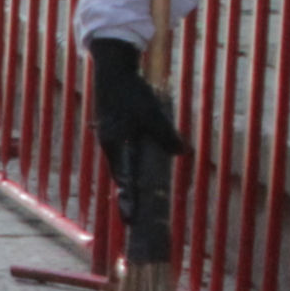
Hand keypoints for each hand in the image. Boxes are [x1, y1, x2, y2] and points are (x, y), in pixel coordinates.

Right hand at [89, 38, 185, 221]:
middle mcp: (109, 145)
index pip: (124, 180)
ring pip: (121, 163)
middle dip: (128, 195)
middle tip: (132, 218)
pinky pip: (121, 152)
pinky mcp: (111, 128)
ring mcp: (108, 136)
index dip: (129, 201)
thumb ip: (167, 136)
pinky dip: (128, 163)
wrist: (113, 69)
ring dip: (129, 179)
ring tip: (134, 198)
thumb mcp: (154, 115)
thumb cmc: (132, 93)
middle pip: (120, 175)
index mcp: (116, 145)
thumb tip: (181, 153)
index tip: (130, 221)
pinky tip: (135, 165)